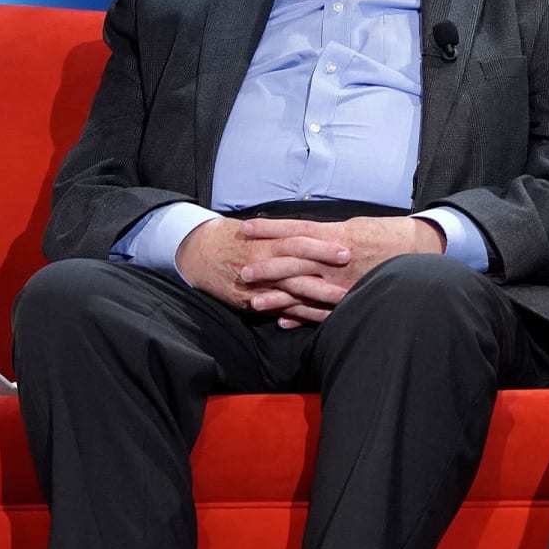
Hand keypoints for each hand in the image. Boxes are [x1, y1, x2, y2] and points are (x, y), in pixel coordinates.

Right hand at [175, 217, 352, 322]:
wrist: (196, 251)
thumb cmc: (233, 236)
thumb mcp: (257, 230)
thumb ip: (283, 234)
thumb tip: (317, 232)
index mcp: (266, 241)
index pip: (298, 242)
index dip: (321, 247)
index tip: (345, 250)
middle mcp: (263, 262)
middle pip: (298, 269)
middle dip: (326, 277)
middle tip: (352, 282)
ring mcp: (257, 285)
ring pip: (292, 293)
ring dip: (318, 300)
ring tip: (343, 304)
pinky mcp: (250, 301)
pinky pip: (279, 310)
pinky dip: (298, 315)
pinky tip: (318, 319)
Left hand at [236, 216, 447, 326]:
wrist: (419, 251)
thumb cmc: (386, 235)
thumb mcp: (355, 226)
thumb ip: (328, 233)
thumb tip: (301, 235)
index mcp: (336, 235)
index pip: (296, 230)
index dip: (270, 229)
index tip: (245, 228)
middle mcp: (336, 259)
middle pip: (294, 262)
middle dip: (267, 267)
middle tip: (241, 270)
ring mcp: (343, 281)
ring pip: (304, 290)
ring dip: (278, 298)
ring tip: (252, 303)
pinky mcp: (350, 297)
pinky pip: (322, 310)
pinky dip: (302, 317)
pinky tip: (282, 322)